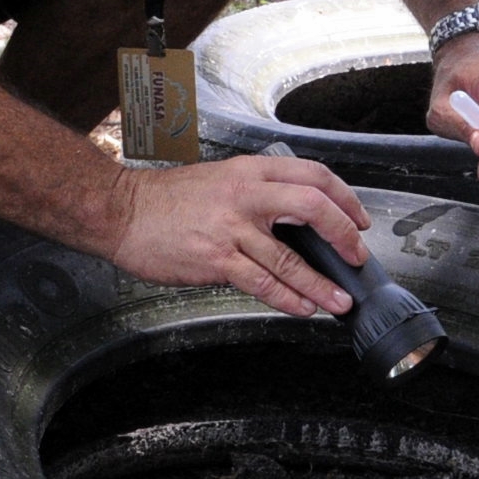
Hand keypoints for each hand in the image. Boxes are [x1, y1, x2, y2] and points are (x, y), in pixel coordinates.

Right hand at [105, 154, 370, 317]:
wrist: (121, 211)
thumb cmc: (166, 200)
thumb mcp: (220, 179)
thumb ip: (257, 193)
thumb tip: (297, 221)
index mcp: (249, 171)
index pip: (313, 175)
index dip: (344, 198)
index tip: (357, 219)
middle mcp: (245, 195)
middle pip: (313, 208)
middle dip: (343, 236)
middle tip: (356, 257)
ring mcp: (231, 228)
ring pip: (290, 258)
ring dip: (321, 284)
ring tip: (339, 300)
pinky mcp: (216, 259)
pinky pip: (262, 283)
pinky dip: (288, 299)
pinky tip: (303, 307)